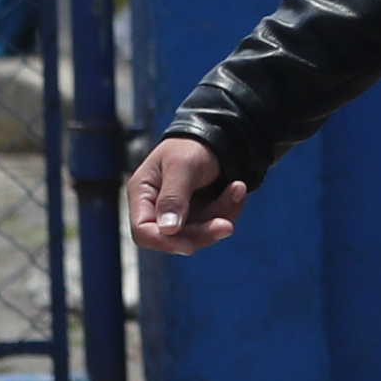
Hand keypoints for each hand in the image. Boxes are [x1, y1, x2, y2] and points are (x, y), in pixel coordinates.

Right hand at [127, 135, 246, 253]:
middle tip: (227, 226)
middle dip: (203, 232)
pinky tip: (237, 189)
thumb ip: (173, 197)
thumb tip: (168, 229)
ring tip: (238, 187)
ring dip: (222, 214)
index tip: (189, 246)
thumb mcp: (182, 167)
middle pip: (176, 238)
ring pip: (201, 233)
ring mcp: (181, 213)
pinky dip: (229, 208)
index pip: (143, 231)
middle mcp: (158, 207)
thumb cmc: (192, 146)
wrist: (218, 134)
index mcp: (143, 194)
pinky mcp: (200, 214)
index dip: (163, 242)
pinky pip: (216, 222)